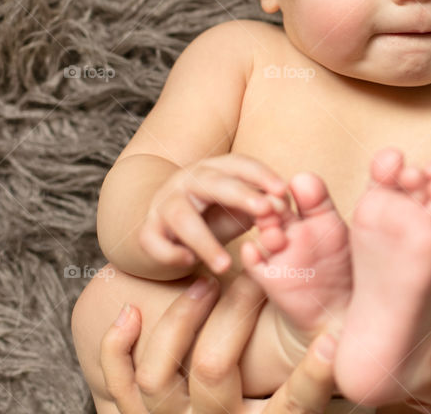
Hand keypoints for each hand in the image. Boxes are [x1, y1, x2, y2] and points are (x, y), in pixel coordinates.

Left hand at [99, 272, 335, 412]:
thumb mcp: (294, 410)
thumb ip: (315, 381)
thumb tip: (348, 337)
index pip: (295, 404)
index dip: (314, 374)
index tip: (331, 340)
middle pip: (213, 368)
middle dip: (235, 312)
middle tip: (256, 275)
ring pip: (159, 373)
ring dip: (180, 320)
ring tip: (206, 285)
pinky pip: (118, 384)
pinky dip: (118, 347)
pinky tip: (131, 313)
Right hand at [139, 154, 288, 273]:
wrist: (167, 231)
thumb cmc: (213, 217)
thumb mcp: (240, 210)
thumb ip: (262, 208)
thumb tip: (282, 207)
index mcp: (213, 170)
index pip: (238, 164)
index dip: (261, 175)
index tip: (283, 189)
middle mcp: (186, 181)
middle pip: (213, 183)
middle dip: (241, 194)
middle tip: (267, 211)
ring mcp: (163, 204)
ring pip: (181, 216)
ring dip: (205, 241)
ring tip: (226, 265)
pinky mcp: (147, 231)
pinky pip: (154, 241)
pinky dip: (170, 253)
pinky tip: (189, 262)